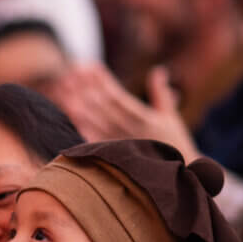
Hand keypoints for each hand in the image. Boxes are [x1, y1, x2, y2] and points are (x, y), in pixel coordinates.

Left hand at [52, 64, 199, 161]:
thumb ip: (161, 92)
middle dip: (86, 88)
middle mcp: (130, 129)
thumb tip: (158, 70)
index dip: (103, 80)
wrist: (177, 175)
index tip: (90, 66)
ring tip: (65, 90)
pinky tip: (71, 116)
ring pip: (96, 121)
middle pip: (104, 105)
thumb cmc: (174, 143)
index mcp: (143, 117)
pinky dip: (83, 128)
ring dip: (80, 105)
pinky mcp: (115, 155)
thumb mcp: (170, 116)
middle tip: (70, 72)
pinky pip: (95, 141)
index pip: (119, 95)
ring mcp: (121, 143)